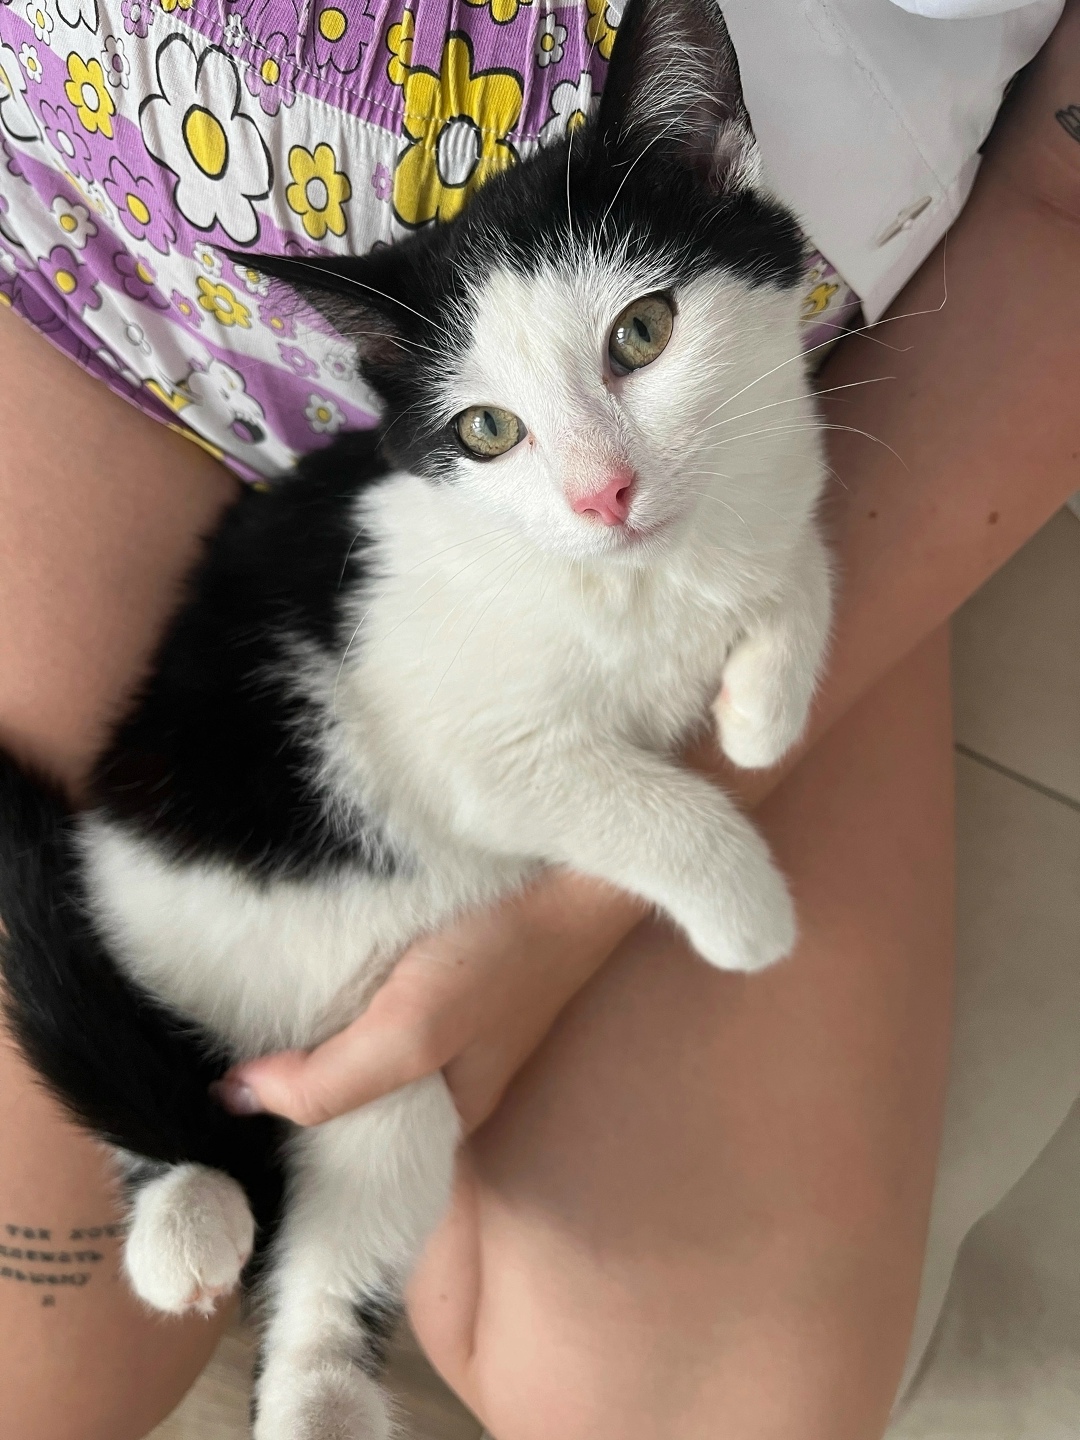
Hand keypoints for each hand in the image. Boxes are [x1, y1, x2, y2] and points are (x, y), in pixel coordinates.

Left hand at [214, 872, 644, 1131]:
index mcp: (448, 1118)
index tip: (221, 1135)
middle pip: (355, 1103)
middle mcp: (449, 1079)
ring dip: (312, 1039)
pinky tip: (302, 972)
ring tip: (233, 1023)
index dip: (291, 1155)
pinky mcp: (450, 972)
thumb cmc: (501, 955)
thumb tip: (236, 1099)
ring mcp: (454, 1023)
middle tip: (208, 1070)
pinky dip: (340, 997)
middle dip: (289, 1093)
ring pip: (363, 1050)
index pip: (359, 1163)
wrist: (575, 871)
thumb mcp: (413, 1031)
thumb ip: (330, 1080)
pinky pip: (379, 1004)